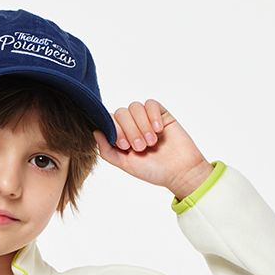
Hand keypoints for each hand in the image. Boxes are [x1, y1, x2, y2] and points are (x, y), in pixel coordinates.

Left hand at [93, 99, 212, 197]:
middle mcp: (132, 126)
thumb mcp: (126, 164)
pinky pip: (150, 104)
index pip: (109, 122)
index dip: (115, 130)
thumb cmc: (153, 171)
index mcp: (121, 137)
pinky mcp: (161, 113)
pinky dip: (152, 116)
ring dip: (142, 125)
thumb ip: (108, 151)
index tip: (125, 146)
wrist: (180, 171)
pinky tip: (159, 130)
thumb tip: (95, 132)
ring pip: (134, 107)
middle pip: (121, 113)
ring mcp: (146, 119)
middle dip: (129, 130)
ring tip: (151, 142)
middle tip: (141, 147)